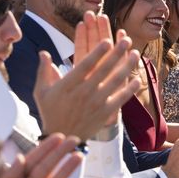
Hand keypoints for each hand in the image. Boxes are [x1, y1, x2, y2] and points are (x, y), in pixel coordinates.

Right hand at [34, 12, 139, 139]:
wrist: (62, 136)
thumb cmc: (50, 111)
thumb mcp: (41, 92)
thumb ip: (44, 71)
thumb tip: (43, 52)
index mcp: (68, 85)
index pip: (85, 65)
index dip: (97, 52)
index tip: (107, 40)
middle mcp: (83, 92)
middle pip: (103, 70)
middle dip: (116, 54)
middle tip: (126, 41)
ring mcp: (96, 103)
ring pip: (114, 82)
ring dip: (126, 67)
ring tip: (135, 54)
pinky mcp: (104, 113)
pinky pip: (120, 99)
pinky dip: (129, 89)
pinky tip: (137, 79)